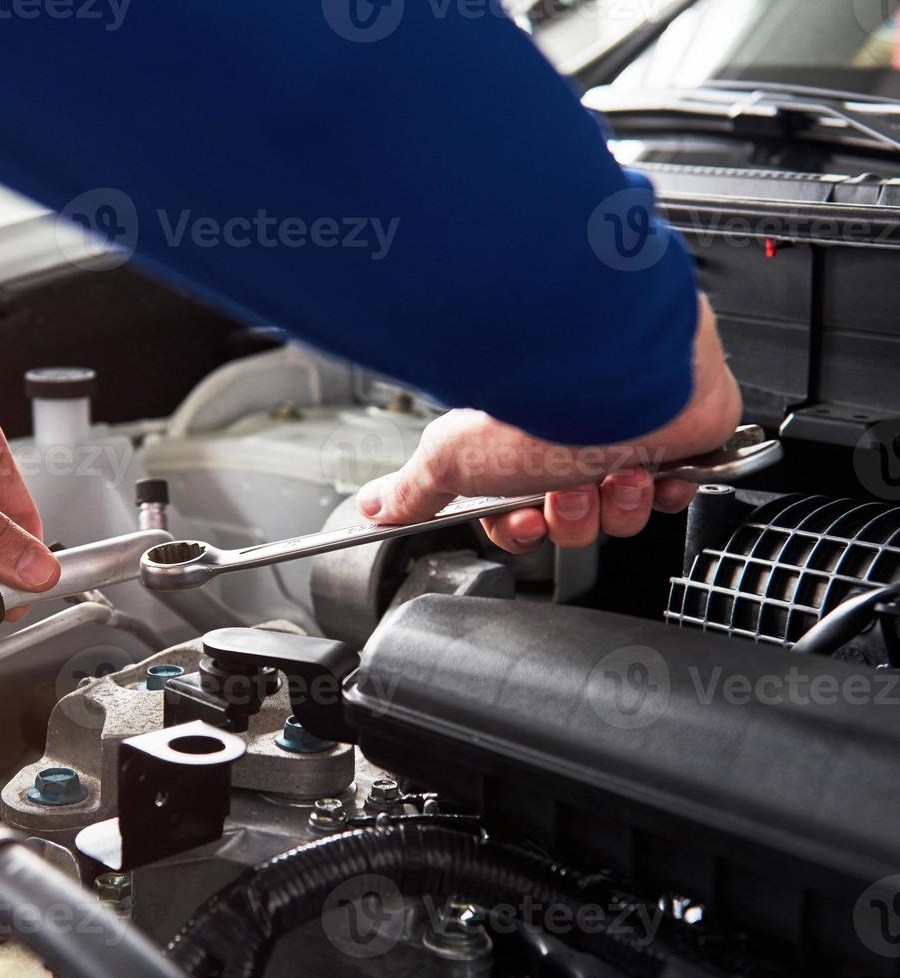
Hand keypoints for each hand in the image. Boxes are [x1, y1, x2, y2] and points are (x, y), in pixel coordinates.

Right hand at [356, 295, 741, 551]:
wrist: (622, 375)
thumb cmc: (542, 406)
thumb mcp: (451, 459)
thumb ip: (413, 489)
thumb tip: (374, 507)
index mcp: (512, 446)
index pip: (513, 515)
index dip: (519, 532)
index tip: (525, 525)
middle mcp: (565, 442)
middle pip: (566, 521)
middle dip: (567, 520)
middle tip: (565, 494)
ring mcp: (620, 441)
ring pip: (617, 514)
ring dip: (611, 506)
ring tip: (608, 472)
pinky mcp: (672, 442)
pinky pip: (669, 496)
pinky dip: (659, 491)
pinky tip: (648, 469)